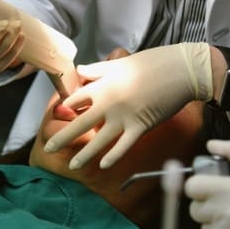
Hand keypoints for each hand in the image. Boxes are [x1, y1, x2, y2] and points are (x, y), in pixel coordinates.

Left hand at [43, 43, 211, 168]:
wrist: (181, 69)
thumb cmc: (151, 63)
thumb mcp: (120, 63)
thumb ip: (97, 70)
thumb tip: (79, 70)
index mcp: (102, 85)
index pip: (76, 99)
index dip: (66, 107)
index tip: (60, 115)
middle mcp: (108, 103)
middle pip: (80, 123)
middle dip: (62, 137)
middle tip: (48, 148)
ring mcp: (124, 117)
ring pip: (99, 140)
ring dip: (84, 154)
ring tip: (72, 165)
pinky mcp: (141, 127)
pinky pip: (123, 146)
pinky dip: (113, 156)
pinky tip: (103, 165)